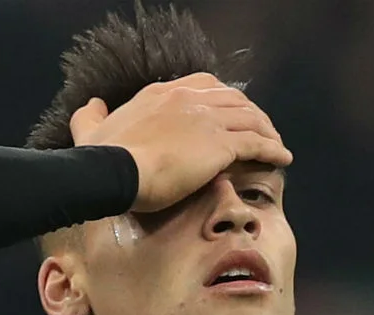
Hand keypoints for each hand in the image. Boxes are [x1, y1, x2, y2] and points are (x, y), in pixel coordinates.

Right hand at [69, 72, 292, 212]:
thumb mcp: (91, 131)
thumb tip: (91, 105)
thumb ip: (91, 116)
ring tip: (276, 144)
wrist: (114, 171)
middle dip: (251, 112)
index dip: (222, 97)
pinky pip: (257, 142)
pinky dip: (273, 149)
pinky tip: (282, 157)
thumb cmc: (102, 158)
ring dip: (267, 130)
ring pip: (250, 118)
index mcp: (161, 95)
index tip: (231, 111)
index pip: (202, 85)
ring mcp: (206, 120)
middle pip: (233, 98)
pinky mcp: (220, 145)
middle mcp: (188, 100)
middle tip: (261, 128)